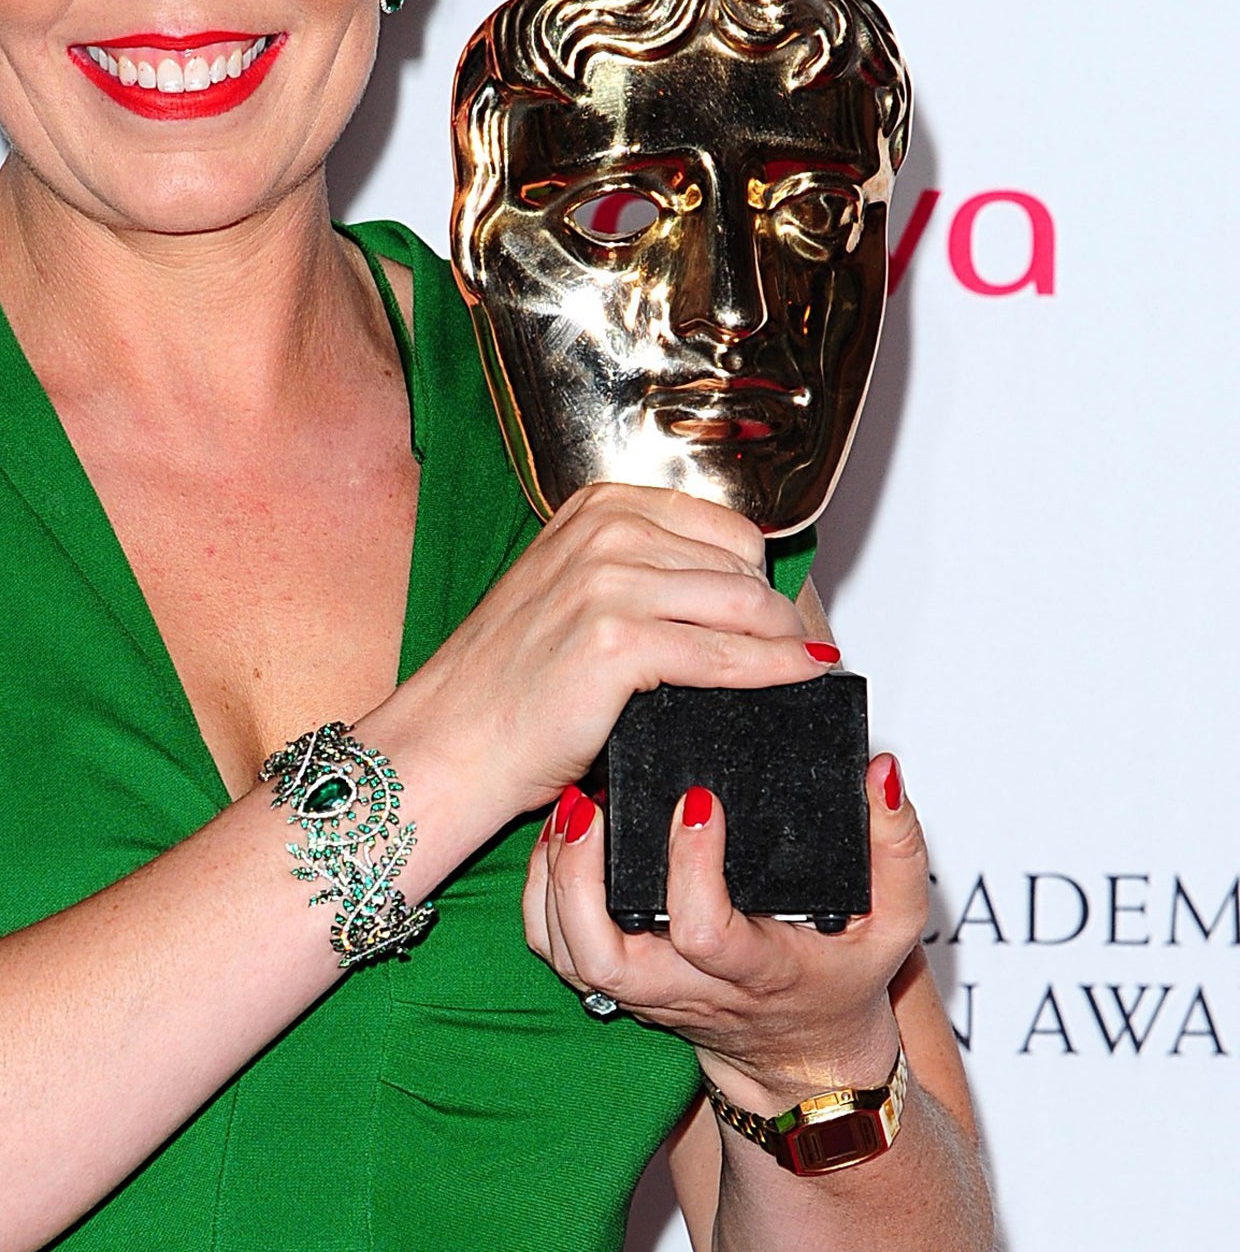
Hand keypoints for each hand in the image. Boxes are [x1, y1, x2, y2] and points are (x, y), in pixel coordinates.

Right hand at [400, 482, 828, 819]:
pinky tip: (798, 679)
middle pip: (740, 565)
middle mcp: (604, 533)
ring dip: (785, 642)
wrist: (451, 742)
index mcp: (596, 509)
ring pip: (743, 606)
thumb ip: (639, 573)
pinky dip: (775, 670)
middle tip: (794, 650)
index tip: (776, 611)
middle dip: (776, 611)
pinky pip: (727, 654)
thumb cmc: (505, 684)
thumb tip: (734, 593)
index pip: (722, 527)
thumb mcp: (568, 592)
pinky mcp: (618, 640)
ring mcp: (608, 582)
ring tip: (800, 667)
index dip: (758, 575)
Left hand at [523, 756, 927, 1103]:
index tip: (697, 800)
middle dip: (582, 881)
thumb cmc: (844, 978)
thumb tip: (879, 772)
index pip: (705, 933)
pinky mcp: (616, 983)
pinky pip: (555, 950)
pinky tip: (557, 837)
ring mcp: (644, 991)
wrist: (803, 1058)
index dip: (691, 869)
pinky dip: (540, 895)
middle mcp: (687, 989)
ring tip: (571, 808)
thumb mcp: (894, 922)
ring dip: (553, 882)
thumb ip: (895, 847)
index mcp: (756, 972)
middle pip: (606, 958)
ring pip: (569, 956)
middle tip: (590, 805)